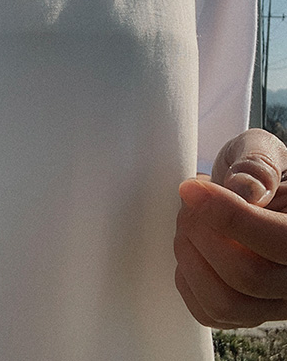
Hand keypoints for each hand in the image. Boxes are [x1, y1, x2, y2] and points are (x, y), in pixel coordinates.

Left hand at [174, 128, 286, 328]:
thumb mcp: (259, 150)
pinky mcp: (243, 313)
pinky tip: (188, 246)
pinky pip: (209, 313)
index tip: (191, 188)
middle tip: (188, 201)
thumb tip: (245, 191)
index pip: (279, 242)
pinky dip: (185, 278)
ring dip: (188, 256)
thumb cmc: (251, 170)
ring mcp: (271, 302)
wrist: (244, 191)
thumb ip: (256, 165)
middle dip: (201, 231)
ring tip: (186, 221)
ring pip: (225, 301)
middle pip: (246, 275)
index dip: (230, 216)